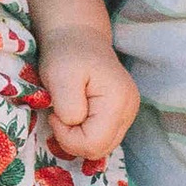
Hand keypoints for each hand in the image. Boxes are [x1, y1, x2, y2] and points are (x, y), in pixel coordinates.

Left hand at [37, 27, 139, 162]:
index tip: (55, 115)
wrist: (78, 36)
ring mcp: (129, 113)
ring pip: (102, 147)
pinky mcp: (122, 115)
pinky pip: (103, 138)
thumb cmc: (66, 54)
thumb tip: (74, 124)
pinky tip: (77, 115)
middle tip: (59, 115)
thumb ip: (68, 105)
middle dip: (73, 139)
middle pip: (100, 149)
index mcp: (118, 101)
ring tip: (67, 112)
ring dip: (78, 137)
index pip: (94, 144)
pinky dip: (85, 133)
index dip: (68, 137)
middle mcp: (130, 110)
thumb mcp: (59, 75)